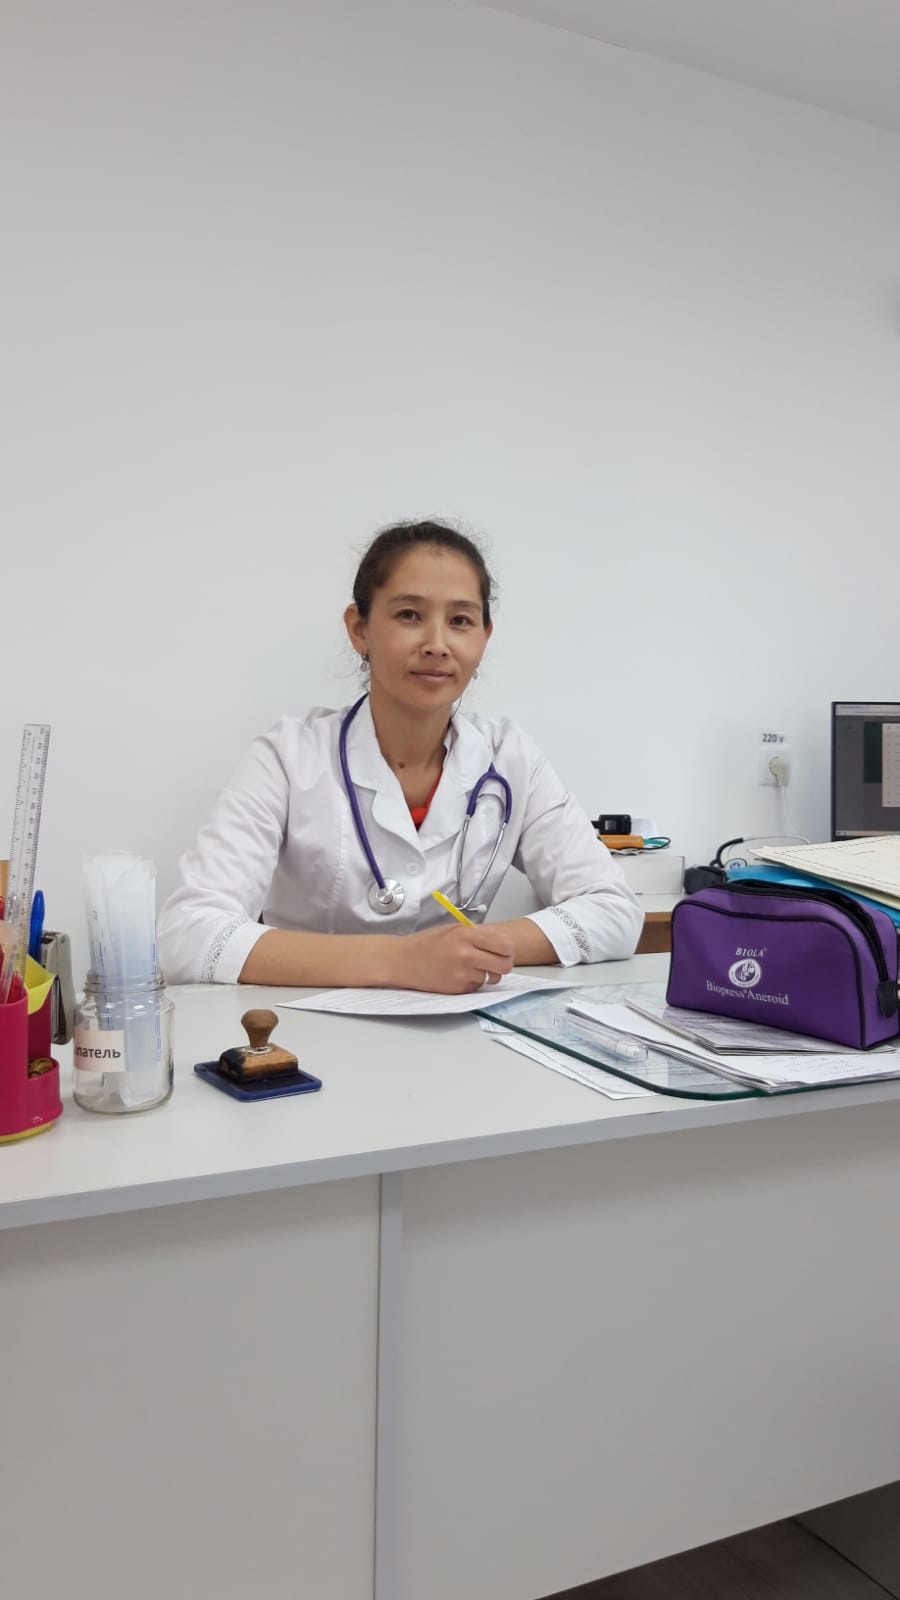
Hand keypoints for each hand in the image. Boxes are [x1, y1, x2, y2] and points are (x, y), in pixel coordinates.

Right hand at [396, 923, 514, 994]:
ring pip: (492, 978)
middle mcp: (466, 955)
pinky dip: (473, 982)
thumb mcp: (454, 929)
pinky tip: (459, 974)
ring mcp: (462, 974)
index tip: (505, 950)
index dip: (508, 949)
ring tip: (471, 967)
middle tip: (496, 962)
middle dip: (503, 965)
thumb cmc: (427, 943)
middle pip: (504, 966)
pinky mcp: (457, 989)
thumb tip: (503, 942)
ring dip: (486, 974)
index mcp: (466, 935)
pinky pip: (477, 987)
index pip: (505, 945)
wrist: (403, 961)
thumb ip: (478, 934)